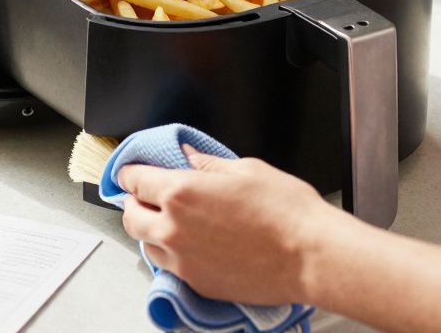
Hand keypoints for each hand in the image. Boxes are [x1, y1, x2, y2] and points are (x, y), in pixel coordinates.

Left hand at [117, 146, 336, 304]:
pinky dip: (171, 252)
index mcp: (181, 192)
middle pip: (130, 215)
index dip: (131, 172)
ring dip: (151, 229)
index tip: (133, 171)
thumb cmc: (286, 211)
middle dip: (134, 202)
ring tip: (170, 221)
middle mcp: (173, 228)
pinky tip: (190, 244)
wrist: (309, 255)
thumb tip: (189, 157)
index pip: (135, 180)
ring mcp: (183, 260)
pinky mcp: (197, 283)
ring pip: (146, 243)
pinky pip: (169, 265)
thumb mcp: (246, 169)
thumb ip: (209, 164)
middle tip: (146, 195)